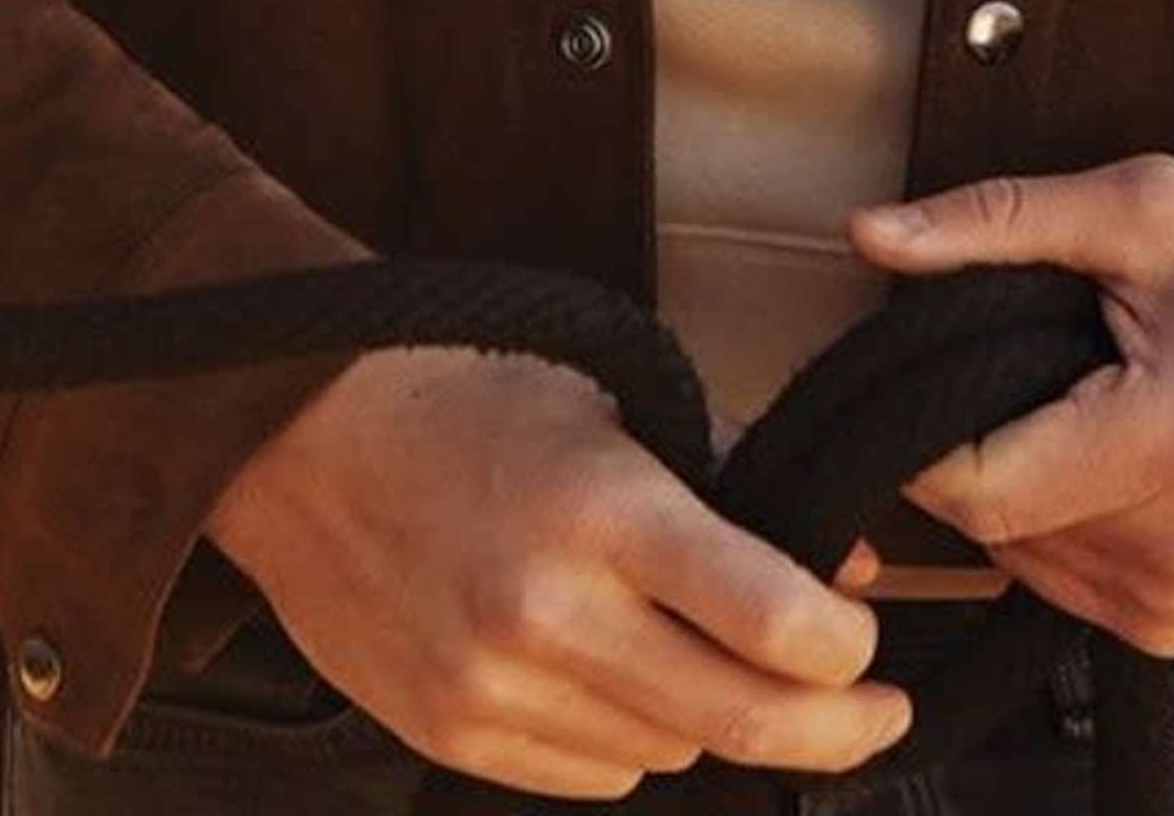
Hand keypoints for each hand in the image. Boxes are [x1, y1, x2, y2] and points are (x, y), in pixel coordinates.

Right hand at [202, 344, 912, 799]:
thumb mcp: (612, 398)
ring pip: (673, 753)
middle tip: (874, 712)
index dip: (847, 653)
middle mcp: (551, 612)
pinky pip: (596, 776)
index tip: (868, 643)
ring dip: (712, 716)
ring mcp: (497, 690)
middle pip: (742, 718)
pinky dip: (630, 738)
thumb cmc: (467, 398)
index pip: (771, 621)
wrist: (299, 441)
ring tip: (700, 651)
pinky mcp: (454, 737)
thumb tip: (850, 571)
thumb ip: (733, 478)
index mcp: (602, 508)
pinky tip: (615, 672)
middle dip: (834, 726)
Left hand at [842, 159, 1173, 658]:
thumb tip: (867, 234)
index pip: (977, 484)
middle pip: (990, 521)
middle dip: (975, 436)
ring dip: (1015, 478)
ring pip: (1014, 557)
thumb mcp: (1140, 208)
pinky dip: (1054, 519)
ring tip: (1076, 398)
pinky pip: (1060, 581)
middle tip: (1028, 356)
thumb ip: (995, 222)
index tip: (928, 363)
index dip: (924, 427)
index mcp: (1169, 445)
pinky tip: (1098, 451)